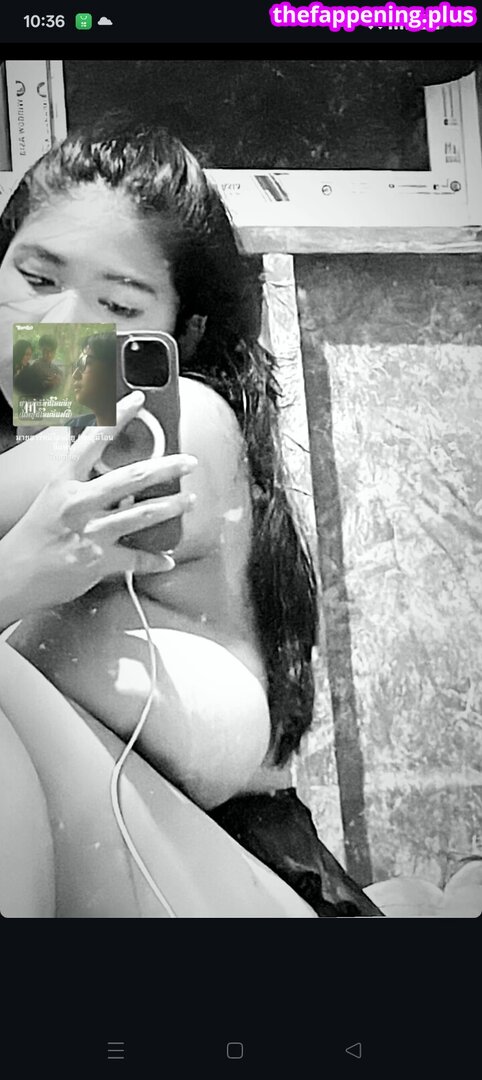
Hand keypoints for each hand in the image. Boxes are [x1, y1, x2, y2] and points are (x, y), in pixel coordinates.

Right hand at [0, 391, 196, 625]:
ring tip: (188, 501)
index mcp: (64, 481)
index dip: (119, 416)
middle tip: (188, 462)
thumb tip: (119, 481)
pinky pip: (136, 558)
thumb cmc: (33, 536)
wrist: (15, 574)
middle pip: (133, 477)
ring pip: (143, 514)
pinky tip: (167, 558)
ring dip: (172, 507)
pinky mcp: (99, 560)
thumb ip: (83, 484)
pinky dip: (155, 559)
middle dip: (168, 467)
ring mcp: (91, 532)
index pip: (93, 439)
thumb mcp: (52, 497)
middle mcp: (79, 503)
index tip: (139, 400)